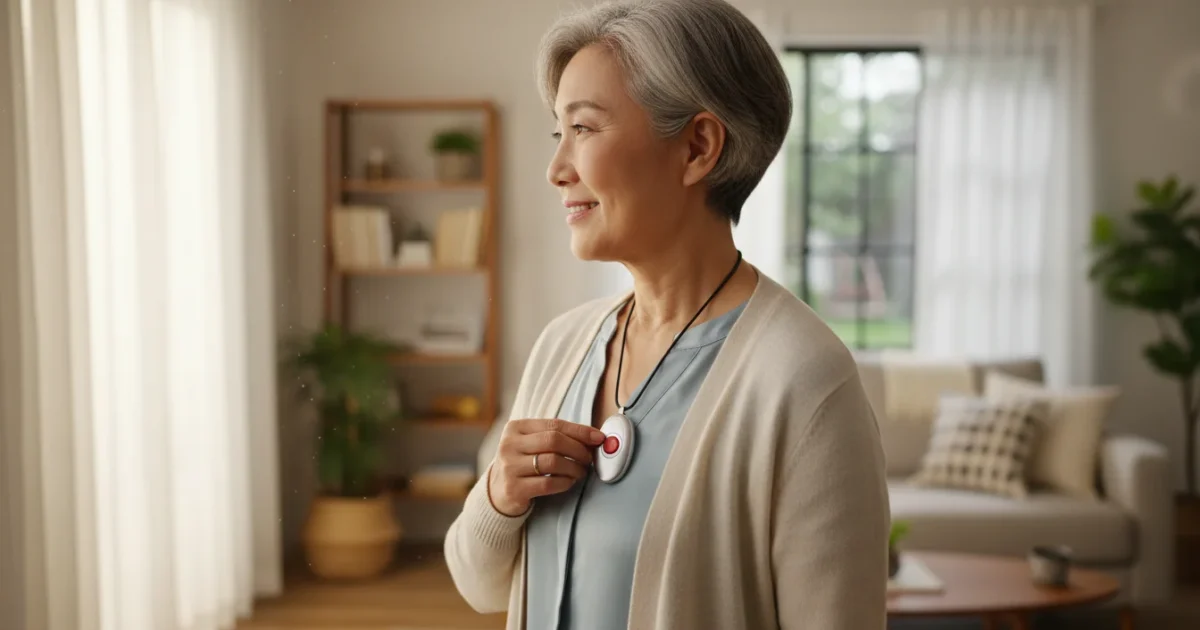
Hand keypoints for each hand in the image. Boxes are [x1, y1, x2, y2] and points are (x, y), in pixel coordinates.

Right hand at [488, 418, 605, 516]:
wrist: (498, 492)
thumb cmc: (523, 464)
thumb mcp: (532, 444)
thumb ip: (557, 437)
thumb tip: (594, 437)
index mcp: (515, 428)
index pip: (554, 424)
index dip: (580, 431)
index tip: (598, 438)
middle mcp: (509, 445)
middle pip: (553, 440)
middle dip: (578, 449)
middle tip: (589, 458)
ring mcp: (509, 467)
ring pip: (552, 462)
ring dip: (574, 467)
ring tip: (581, 471)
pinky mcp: (513, 489)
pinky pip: (548, 484)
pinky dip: (565, 482)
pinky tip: (569, 482)